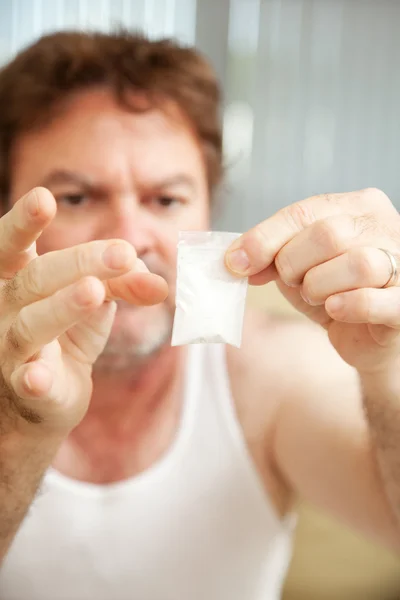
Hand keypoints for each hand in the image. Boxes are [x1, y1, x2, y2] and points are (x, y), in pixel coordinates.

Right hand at [0, 188, 167, 433]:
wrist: (45, 398)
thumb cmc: (64, 336)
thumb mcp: (94, 300)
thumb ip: (123, 283)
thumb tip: (160, 284)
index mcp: (19, 280)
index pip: (14, 246)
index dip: (24, 222)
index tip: (44, 198)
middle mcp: (6, 309)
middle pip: (35, 278)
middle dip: (79, 262)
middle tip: (123, 253)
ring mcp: (11, 349)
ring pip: (31, 324)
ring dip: (63, 306)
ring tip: (94, 291)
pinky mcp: (26, 388)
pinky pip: (26, 381)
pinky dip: (32, 378)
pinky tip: (38, 378)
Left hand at [225, 188, 399, 373]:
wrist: (370, 337)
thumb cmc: (336, 294)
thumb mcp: (298, 269)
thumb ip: (271, 257)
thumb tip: (237, 260)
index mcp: (358, 207)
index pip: (304, 212)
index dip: (264, 238)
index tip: (235, 262)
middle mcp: (385, 226)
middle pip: (328, 234)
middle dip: (295, 264)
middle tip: (294, 283)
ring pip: (357, 263)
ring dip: (321, 287)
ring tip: (319, 298)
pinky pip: (374, 298)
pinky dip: (348, 306)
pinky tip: (335, 310)